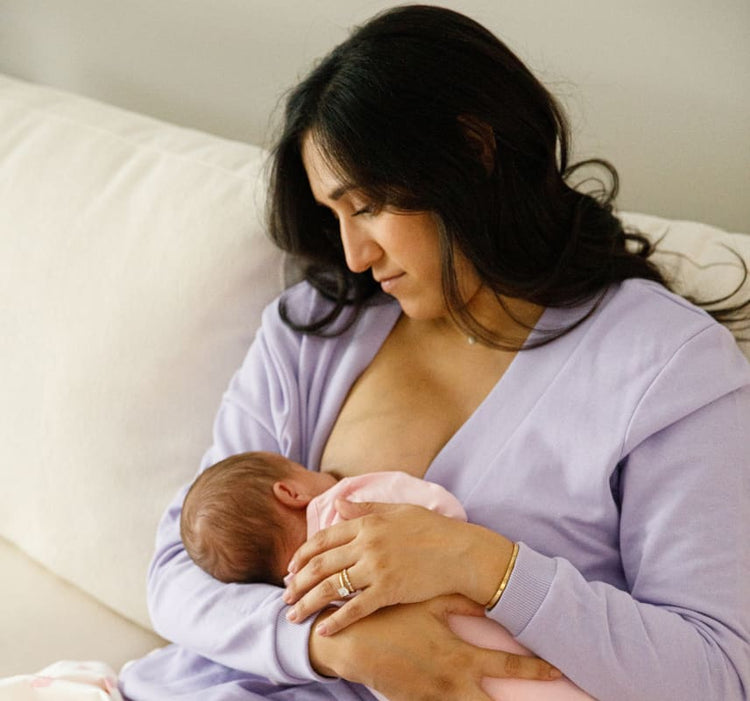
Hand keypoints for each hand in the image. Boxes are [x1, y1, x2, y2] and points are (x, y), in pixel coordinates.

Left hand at [284, 499, 512, 634]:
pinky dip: (336, 619)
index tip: (290, 567)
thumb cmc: (432, 530)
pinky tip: (323, 629)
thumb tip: (338, 503)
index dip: (302, 554)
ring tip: (294, 615)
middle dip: (297, 581)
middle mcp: (366, 544)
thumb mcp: (398, 511)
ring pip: (331, 587)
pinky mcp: (389, 591)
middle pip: (321, 564)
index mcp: (367, 523)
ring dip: (308, 602)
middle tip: (285, 595)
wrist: (461, 552)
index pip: (323, 539)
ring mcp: (376, 568)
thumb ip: (366, 509)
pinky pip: (355, 608)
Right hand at [309, 595, 560, 700]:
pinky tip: (468, 699)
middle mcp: (451, 684)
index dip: (535, 670)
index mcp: (458, 657)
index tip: (557, 668)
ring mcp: (434, 700)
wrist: (351, 644)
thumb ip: (459, 604)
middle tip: (545, 697)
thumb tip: (489, 601)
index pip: (506, 668)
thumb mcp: (426, 605)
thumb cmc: (391, 619)